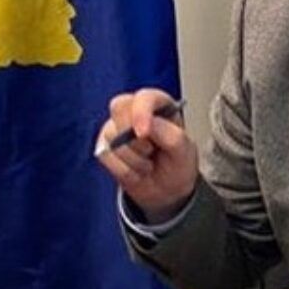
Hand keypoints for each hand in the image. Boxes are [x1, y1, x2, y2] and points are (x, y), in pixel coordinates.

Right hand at [96, 88, 199, 223]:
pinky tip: (135, 171)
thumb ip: (170, 134)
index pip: (144, 97)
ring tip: (147, 164)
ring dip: (134, 159)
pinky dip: (124, 170)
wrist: (166, 191)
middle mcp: (134, 112)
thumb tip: (148, 125)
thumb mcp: (184, 151)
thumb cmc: (177, 165)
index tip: (144, 133)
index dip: (141, 113)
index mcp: (158, 105)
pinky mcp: (104, 146)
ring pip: (112, 136)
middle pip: (118, 107)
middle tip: (151, 152)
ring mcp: (116, 128)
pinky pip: (105, 155)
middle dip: (134, 138)